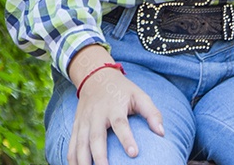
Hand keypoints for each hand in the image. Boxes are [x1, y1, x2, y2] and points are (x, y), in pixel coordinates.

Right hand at [67, 49, 164, 164]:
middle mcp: (97, 115)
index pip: (120, 124)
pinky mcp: (76, 125)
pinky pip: (72, 144)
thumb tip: (162, 133)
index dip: (126, 138)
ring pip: (81, 143)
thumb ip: (152, 113)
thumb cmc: (122, 90)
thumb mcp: (139, 95)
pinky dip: (71, 158)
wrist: (95, 76)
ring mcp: (84, 120)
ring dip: (83, 161)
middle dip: (100, 156)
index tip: (133, 153)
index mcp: (114, 107)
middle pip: (97, 137)